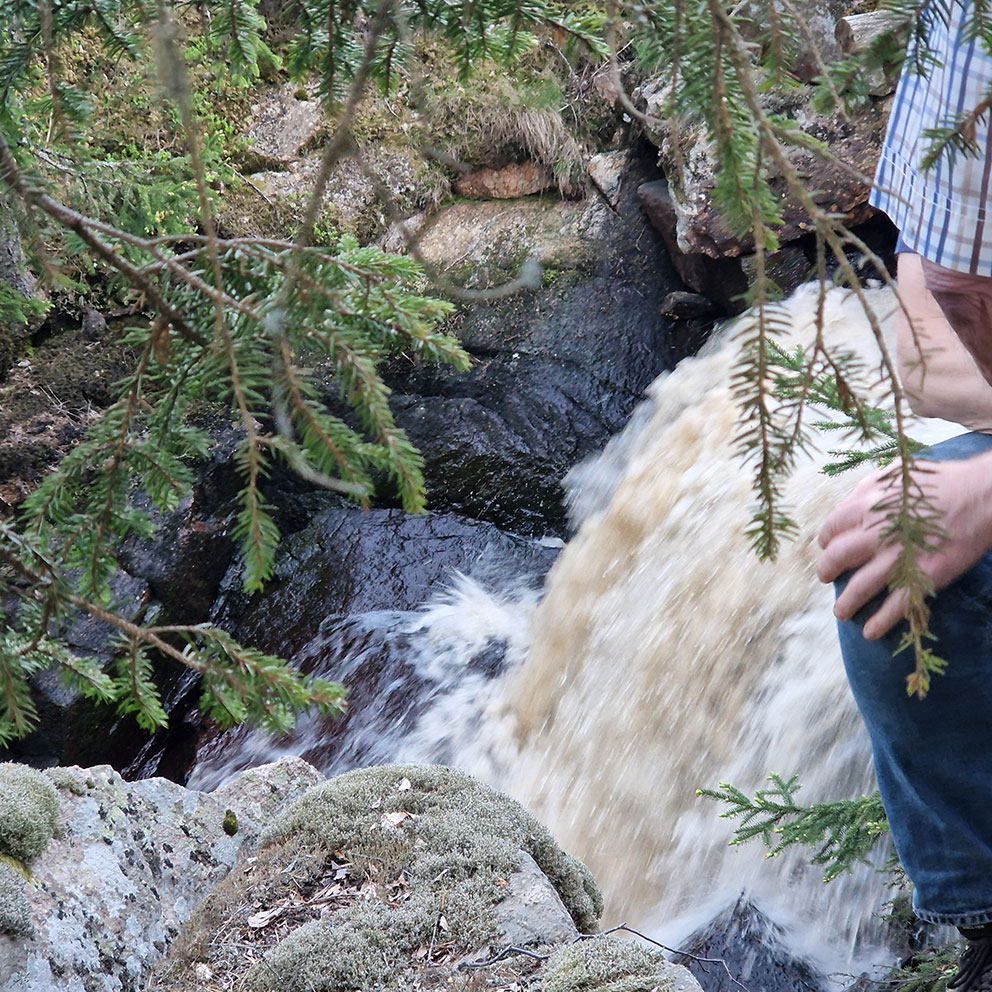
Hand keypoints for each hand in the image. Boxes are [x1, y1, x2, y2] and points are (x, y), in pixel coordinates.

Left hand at [817, 451, 991, 638]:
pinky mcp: (923, 576)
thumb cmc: (942, 480)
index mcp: (868, 504)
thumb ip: (867, 490)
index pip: (832, 527)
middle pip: (838, 557)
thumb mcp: (896, 474)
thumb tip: (846, 507)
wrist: (984, 495)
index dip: (826, 540)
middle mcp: (877, 532)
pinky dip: (880, 622)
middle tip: (826, 577)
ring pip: (860, 586)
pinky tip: (870, 631)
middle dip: (827, 571)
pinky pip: (895, 605)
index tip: (826, 546)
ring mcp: (899, 557)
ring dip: (846, 603)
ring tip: (841, 613)